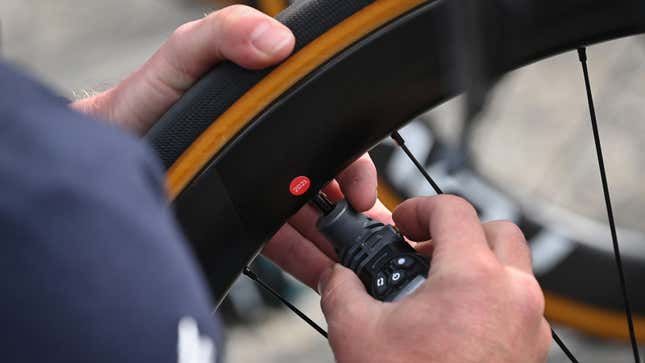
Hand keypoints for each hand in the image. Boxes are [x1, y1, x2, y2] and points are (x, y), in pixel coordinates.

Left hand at [70, 4, 384, 288]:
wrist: (105, 150)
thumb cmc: (143, 101)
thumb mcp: (184, 54)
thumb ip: (224, 34)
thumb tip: (277, 42)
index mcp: (272, 112)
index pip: (331, 141)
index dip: (355, 168)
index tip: (362, 196)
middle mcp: (270, 150)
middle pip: (328, 185)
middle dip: (353, 214)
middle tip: (364, 241)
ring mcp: (256, 187)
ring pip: (309, 218)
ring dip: (333, 242)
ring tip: (349, 266)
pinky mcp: (238, 216)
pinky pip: (279, 241)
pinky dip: (303, 259)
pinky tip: (318, 272)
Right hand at [318, 195, 550, 362]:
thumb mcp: (358, 334)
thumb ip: (341, 290)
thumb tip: (337, 278)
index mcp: (473, 278)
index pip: (453, 210)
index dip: (420, 209)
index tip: (403, 225)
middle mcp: (513, 295)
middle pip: (496, 230)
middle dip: (458, 233)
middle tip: (423, 253)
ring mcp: (528, 324)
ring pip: (513, 268)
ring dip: (477, 265)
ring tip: (438, 289)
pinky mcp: (530, 350)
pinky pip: (517, 304)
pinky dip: (489, 299)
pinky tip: (454, 323)